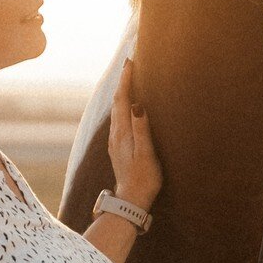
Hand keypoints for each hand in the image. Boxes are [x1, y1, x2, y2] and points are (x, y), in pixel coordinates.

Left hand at [108, 56, 160, 210]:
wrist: (131, 200)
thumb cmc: (144, 178)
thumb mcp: (146, 153)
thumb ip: (142, 129)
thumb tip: (137, 104)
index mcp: (123, 132)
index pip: (123, 99)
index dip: (126, 80)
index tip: (130, 61)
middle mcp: (116, 134)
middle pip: (117, 102)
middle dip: (123, 82)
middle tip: (130, 64)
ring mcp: (116, 141)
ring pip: (117, 110)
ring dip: (122, 93)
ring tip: (129, 79)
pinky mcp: (119, 147)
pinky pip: (119, 120)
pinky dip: (123, 106)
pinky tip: (128, 107)